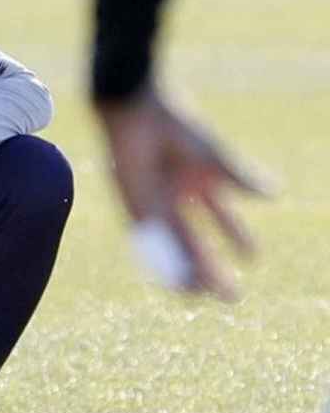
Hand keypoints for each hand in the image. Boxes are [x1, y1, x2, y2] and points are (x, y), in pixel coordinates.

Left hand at [96, 84, 269, 301]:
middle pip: (196, 241)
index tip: (254, 258)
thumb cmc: (174, 127)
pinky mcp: (135, 208)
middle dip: (213, 267)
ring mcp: (154, 205)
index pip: (221, 217)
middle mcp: (175, 197)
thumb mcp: (213, 156)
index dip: (237, 236)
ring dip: (187, 272)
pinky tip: (174, 280)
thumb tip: (276, 196)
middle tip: (233, 294)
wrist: (137, 115)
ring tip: (203, 297)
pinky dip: (162, 262)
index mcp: (196, 181)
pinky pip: (150, 243)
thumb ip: (241, 177)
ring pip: (174, 247)